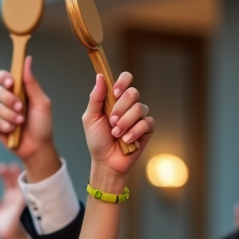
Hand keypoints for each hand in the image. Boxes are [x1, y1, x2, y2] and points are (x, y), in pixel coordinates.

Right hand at [0, 57, 59, 180]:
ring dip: (10, 115)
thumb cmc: (43, 126)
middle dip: (9, 99)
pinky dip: (3, 125)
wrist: (39, 148)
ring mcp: (2, 114)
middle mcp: (9, 101)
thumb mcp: (42, 102)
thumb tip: (28, 61)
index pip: (5, 78)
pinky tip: (12, 129)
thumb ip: (32, 83)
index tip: (10, 82)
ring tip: (20, 122)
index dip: (4, 77)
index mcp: (20, 92)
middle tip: (20, 107)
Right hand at [0, 162, 33, 238]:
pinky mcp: (0, 212)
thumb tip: (21, 194)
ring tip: (0, 167)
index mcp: (23, 197)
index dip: (18, 173)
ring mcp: (7, 203)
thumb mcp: (20, 213)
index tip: (15, 164)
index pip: (21, 182)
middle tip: (3, 165)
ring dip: (3, 178)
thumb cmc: (21, 226)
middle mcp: (16, 197)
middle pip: (12, 182)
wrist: (16, 238)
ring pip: (6, 187)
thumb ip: (19, 204)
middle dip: (8, 172)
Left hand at [82, 73, 154, 188]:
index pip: (126, 79)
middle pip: (133, 93)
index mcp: (116, 99)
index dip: (122, 82)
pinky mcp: (148, 128)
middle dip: (120, 108)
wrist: (105, 161)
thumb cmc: (97, 140)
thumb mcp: (90, 118)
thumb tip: (100, 76)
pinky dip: (134, 132)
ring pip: (140, 108)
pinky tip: (126, 140)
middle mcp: (129, 105)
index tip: (114, 93)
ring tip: (116, 134)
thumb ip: (95, 98)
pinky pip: (146, 122)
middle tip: (111, 122)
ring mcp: (140, 116)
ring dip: (125, 123)